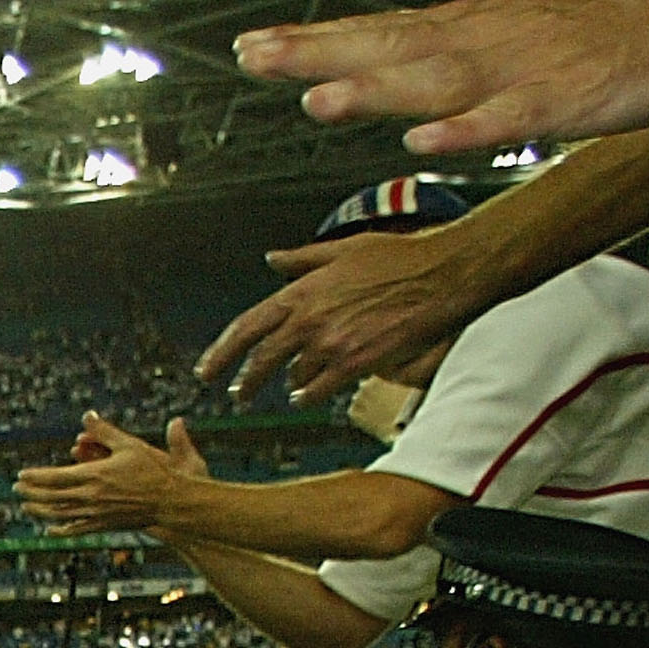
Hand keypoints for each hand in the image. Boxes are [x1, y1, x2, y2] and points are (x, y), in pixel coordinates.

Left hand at [14, 413, 193, 535]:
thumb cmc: (153, 470)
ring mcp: (97, 513)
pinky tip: (49, 530)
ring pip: (61, 514)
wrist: (171, 502)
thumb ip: (105, 431)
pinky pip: (77, 529)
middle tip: (16, 489)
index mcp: (95, 475)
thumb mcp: (129, 444)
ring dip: (40, 511)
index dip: (36, 477)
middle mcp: (92, 496)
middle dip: (32, 494)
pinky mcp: (104, 525)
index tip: (21, 475)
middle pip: (53, 497)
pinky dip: (61, 530)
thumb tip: (87, 415)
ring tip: (26, 507)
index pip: (56, 477)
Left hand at [196, 226, 488, 404]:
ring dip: (285, 385)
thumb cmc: (400, 257)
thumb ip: (302, 258)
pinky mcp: (355, 363)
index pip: (247, 326)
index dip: (221, 351)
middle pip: (261, 359)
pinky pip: (319, 390)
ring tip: (282, 392)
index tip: (206, 369)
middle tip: (236, 394)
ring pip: (292, 376)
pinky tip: (304, 399)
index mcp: (302, 291)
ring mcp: (331, 344)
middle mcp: (309, 319)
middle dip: (245, 380)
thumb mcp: (344, 248)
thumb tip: (272, 259)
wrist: (442, 274)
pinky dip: (308, 396)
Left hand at [232, 0, 648, 155]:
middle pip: (389, 47)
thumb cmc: (611, 39)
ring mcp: (526, 69)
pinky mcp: (570, 97)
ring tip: (317, 102)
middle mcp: (486, 42)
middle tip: (254, 57)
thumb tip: (397, 96)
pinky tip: (426, 141)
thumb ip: (457, 70)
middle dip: (319, 55)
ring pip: (438, 80)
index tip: (252, 46)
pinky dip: (467, 129)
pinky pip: (511, 118)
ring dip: (377, 90)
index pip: (379, 34)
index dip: (315, 43)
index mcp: (472, 33)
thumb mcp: (518, 48)